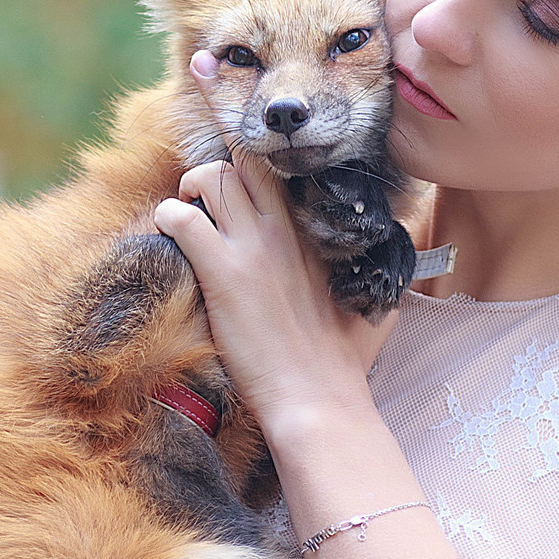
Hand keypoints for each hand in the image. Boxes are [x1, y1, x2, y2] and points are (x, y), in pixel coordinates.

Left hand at [150, 155, 394, 432]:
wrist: (316, 397)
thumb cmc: (342, 362)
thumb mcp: (374, 306)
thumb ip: (375, 275)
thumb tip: (392, 265)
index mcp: (316, 235)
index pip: (284, 173)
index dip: (258, 171)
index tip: (244, 190)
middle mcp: (284, 231)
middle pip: (247, 161)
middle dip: (220, 170)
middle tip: (206, 203)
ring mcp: (252, 247)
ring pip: (212, 177)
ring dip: (190, 189)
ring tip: (186, 219)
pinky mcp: (221, 273)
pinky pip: (181, 218)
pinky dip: (166, 218)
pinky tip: (167, 239)